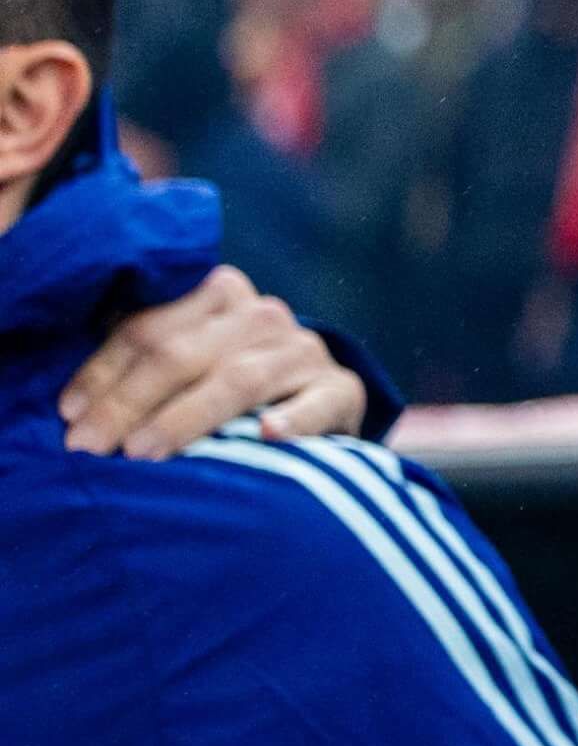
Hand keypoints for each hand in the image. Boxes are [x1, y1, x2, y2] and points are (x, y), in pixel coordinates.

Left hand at [59, 267, 368, 458]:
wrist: (314, 401)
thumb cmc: (225, 385)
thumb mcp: (186, 358)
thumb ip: (142, 360)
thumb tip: (68, 407)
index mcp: (217, 293)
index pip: (147, 329)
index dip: (101, 373)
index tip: (67, 416)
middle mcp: (263, 314)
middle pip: (182, 354)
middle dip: (127, 403)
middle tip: (89, 448)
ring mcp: (305, 351)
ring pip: (236, 380)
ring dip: (183, 418)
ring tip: (141, 453)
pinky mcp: (342, 388)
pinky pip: (317, 402)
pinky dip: (294, 419)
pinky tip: (269, 435)